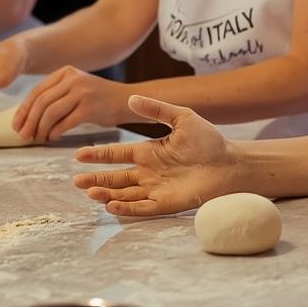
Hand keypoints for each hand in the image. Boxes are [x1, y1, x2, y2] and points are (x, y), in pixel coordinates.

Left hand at [13, 67, 135, 141]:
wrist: (128, 101)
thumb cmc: (99, 100)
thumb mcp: (77, 88)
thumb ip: (56, 95)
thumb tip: (27, 118)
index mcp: (66, 72)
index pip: (36, 91)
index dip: (23, 110)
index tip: (16, 125)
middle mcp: (73, 79)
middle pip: (41, 102)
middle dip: (29, 122)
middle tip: (24, 136)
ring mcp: (82, 92)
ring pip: (50, 113)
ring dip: (40, 129)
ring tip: (38, 139)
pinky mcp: (90, 108)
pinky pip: (64, 123)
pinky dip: (55, 132)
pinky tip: (53, 138)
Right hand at [72, 95, 236, 215]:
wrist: (231, 163)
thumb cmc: (209, 141)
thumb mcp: (182, 118)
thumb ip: (157, 110)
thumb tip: (131, 98)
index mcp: (149, 152)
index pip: (118, 154)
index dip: (99, 155)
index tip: (79, 155)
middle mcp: (148, 172)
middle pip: (115, 178)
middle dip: (95, 179)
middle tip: (76, 180)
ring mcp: (155, 189)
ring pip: (123, 194)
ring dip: (106, 194)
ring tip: (90, 192)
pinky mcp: (165, 204)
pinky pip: (140, 208)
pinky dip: (125, 208)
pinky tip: (111, 205)